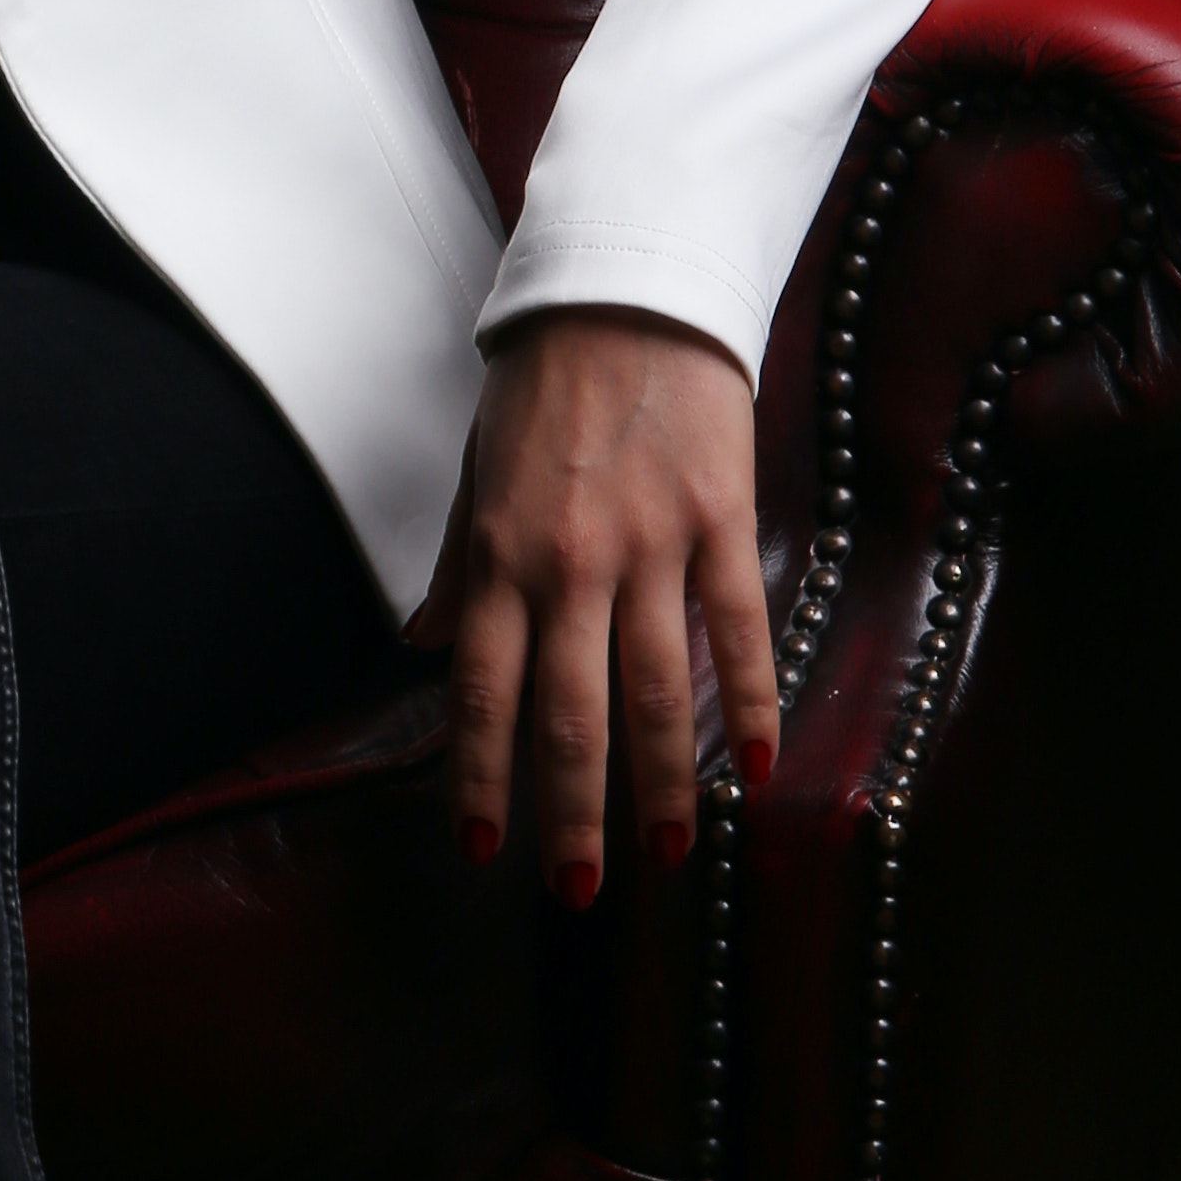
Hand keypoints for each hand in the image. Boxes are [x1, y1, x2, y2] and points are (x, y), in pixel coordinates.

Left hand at [407, 307, 775, 901]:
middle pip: (571, 713)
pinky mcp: (720, 520)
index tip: (485, 851)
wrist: (626, 290)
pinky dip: (750, 702)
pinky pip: (737, 628)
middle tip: (579, 890)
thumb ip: (458, 570)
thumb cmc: (542, 385)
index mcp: (500, 554)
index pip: (484, 692)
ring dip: (664, 784)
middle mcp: (570, 561)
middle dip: (571, 813)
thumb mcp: (477, 474)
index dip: (483, 779)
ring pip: (656, 689)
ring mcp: (650, 543)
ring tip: (669, 857)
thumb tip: (422, 647)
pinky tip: (758, 768)